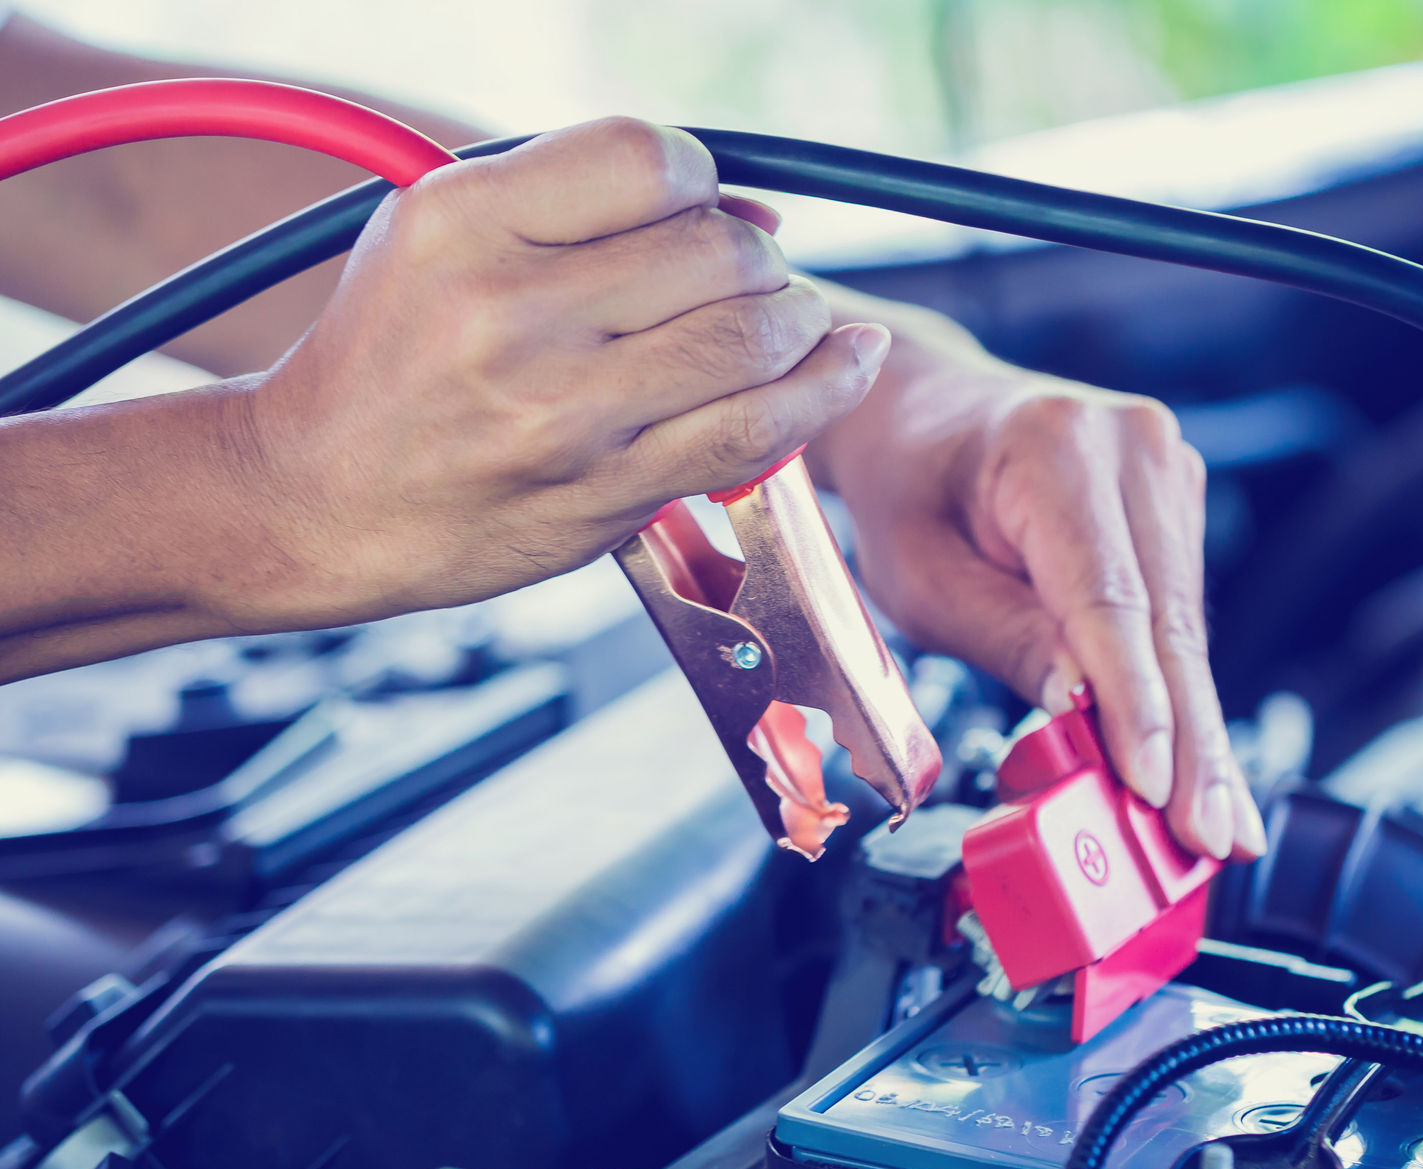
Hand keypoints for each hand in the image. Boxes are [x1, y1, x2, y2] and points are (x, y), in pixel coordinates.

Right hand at [228, 117, 889, 629]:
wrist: (316, 499)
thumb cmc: (392, 356)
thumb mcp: (442, 235)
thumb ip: (579, 202)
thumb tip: (752, 208)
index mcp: (465, 226)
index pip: (649, 159)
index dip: (700, 178)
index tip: (696, 208)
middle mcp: (514, 316)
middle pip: (717, 251)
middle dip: (757, 257)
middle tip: (746, 277)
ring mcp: (567, 415)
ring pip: (753, 340)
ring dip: (799, 319)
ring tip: (794, 319)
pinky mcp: (609, 492)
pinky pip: (759, 432)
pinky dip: (828, 388)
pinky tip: (850, 360)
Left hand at [814, 352, 1265, 861]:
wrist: (925, 413)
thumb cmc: (910, 489)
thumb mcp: (922, 574)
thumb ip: (1004, 637)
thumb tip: (1081, 706)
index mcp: (1058, 447)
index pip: (1112, 599)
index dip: (1138, 703)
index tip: (1156, 784)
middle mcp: (1135, 447)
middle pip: (1171, 625)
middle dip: (1190, 744)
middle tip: (1208, 838)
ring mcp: (1169, 474)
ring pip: (1189, 632)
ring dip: (1199, 733)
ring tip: (1215, 826)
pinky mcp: (1177, 510)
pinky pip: (1183, 620)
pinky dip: (1185, 697)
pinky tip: (1204, 771)